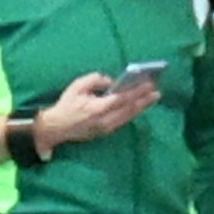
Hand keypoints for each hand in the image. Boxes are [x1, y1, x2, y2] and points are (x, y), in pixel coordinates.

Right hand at [36, 71, 158, 151]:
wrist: (56, 128)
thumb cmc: (66, 104)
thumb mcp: (78, 86)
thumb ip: (96, 80)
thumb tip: (111, 82)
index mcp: (97, 108)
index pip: (122, 99)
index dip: (137, 92)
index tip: (149, 84)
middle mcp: (104, 120)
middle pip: (129, 110)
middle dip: (144, 100)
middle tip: (157, 92)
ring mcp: (105, 129)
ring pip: (128, 117)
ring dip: (141, 108)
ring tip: (152, 98)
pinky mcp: (104, 132)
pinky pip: (122, 122)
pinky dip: (132, 113)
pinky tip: (139, 107)